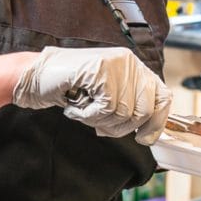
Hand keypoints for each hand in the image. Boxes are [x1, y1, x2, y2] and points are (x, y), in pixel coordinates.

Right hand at [12, 46, 171, 144]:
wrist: (37, 77)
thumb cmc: (71, 90)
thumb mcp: (108, 99)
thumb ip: (129, 107)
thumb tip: (150, 133)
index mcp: (136, 68)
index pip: (163, 97)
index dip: (157, 122)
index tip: (144, 138)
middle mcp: (130, 62)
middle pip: (145, 110)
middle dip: (122, 127)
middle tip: (100, 124)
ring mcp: (117, 64)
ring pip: (125, 112)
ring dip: (101, 121)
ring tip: (85, 110)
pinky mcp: (102, 69)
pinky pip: (107, 107)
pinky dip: (89, 115)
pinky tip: (77, 108)